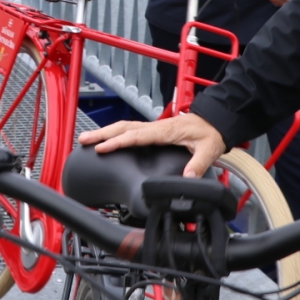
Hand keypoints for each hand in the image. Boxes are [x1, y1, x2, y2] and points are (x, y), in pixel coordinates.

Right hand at [77, 114, 226, 178]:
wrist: (216, 121)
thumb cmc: (211, 133)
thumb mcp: (209, 149)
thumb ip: (198, 164)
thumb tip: (187, 178)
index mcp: (165, 131)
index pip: (136, 136)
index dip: (118, 142)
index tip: (101, 148)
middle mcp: (156, 127)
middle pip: (123, 128)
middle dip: (102, 134)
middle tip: (83, 140)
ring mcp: (154, 128)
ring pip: (124, 127)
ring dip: (105, 132)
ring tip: (87, 139)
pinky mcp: (154, 131)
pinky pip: (130, 130)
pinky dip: (115, 133)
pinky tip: (107, 139)